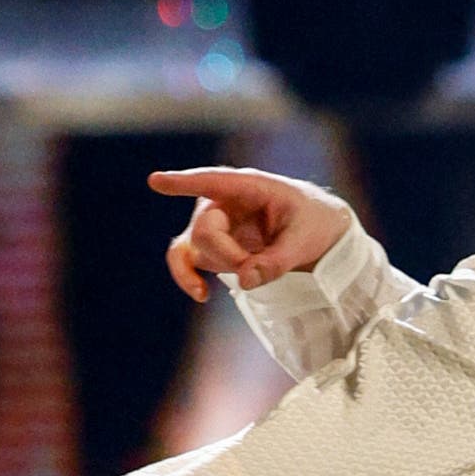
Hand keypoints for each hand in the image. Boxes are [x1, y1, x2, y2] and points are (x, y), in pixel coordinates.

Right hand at [150, 167, 356, 301]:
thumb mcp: (305, 241)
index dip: (184, 182)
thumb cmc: (313, 224)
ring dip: (221, 266)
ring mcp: (213, 223)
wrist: (319, 234)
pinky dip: (186, 276)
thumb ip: (277, 261)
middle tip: (256, 268)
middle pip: (205, 230)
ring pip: (196, 248)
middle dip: (227, 256)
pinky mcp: (210, 246)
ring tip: (253, 272)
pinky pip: (184, 260)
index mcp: (250, 186)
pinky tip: (201, 294)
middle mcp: (223, 201)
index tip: (156, 181)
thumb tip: (244, 280)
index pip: (213, 181)